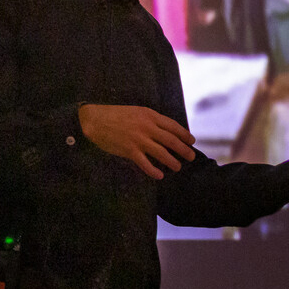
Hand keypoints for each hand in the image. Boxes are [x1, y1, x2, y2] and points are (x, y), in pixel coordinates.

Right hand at [77, 103, 196, 179]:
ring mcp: (138, 139)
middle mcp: (147, 127)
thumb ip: (151, 120)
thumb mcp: (137, 112)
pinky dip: (153, 170)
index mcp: (150, 115)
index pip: (172, 126)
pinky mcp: (129, 150)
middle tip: (191, 157)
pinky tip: (159, 176)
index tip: (192, 141)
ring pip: (161, 152)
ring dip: (172, 161)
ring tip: (178, 167)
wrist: (95, 120)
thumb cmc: (116, 115)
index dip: (184, 134)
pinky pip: (145, 163)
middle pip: (171, 140)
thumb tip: (165, 130)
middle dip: (183, 149)